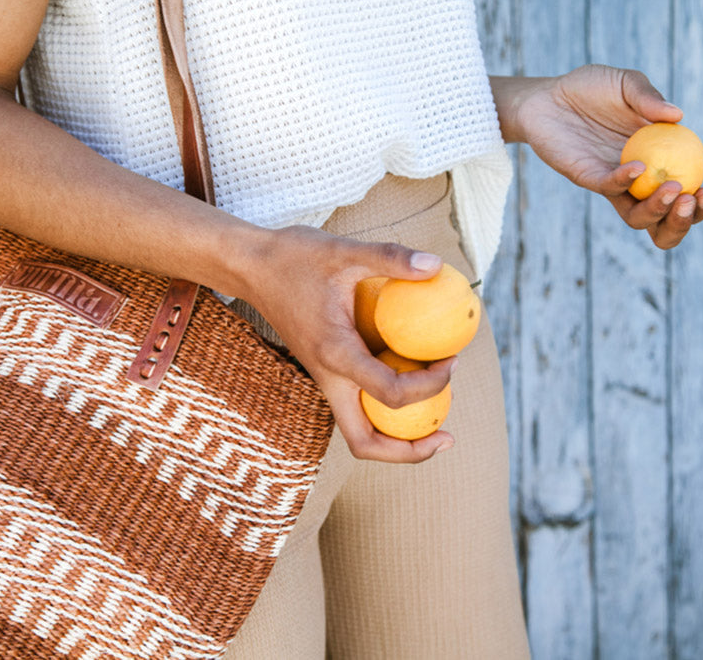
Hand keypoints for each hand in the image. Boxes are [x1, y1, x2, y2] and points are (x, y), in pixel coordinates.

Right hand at [238, 226, 455, 462]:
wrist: (250, 267)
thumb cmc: (293, 257)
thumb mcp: (344, 250)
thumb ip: (390, 257)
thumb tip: (436, 265)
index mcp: (335, 355)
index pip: (390, 393)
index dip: (431, 387)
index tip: (452, 360)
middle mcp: (328, 378)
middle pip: (365, 443)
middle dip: (408, 452)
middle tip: (446, 439)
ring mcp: (324, 379)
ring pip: (360, 432)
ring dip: (398, 438)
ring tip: (438, 421)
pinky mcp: (325, 372)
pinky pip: (359, 405)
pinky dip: (387, 407)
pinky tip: (413, 376)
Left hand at [495, 65, 702, 247]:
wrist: (546, 96)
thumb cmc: (589, 89)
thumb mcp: (625, 83)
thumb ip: (648, 97)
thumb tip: (678, 115)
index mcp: (658, 160)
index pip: (685, 194)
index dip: (700, 203)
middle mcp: (637, 179)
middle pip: (664, 220)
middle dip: (683, 222)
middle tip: (690, 199)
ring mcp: (612, 181)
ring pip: (638, 217)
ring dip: (658, 211)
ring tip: (672, 191)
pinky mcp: (586, 176)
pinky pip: (609, 188)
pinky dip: (626, 181)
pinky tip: (638, 167)